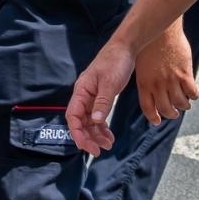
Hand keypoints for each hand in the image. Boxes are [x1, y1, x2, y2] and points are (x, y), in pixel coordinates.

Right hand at [66, 41, 137, 156]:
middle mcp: (83, 95)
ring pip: (89, 121)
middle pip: (80, 121)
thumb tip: (95, 121)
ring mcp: (91, 96)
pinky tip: (109, 135)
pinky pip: (98, 116)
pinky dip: (102, 127)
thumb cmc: (115, 62)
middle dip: (88, 137)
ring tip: (108, 145)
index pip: (72, 116)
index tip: (87, 147)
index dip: (77, 133)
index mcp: (81, 91)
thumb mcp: (110, 83)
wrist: (125, 48)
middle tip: (99, 151)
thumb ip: (102, 102)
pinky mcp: (100, 97)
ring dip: (96, 134)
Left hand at [134, 23, 198, 125]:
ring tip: (185, 105)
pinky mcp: (185, 73)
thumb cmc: (149, 45)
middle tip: (174, 114)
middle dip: (171, 114)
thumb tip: (152, 92)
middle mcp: (157, 85)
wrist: (161, 31)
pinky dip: (193, 96)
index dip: (153, 117)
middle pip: (166, 109)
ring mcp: (172, 80)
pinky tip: (193, 94)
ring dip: (183, 106)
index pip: (148, 108)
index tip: (157, 121)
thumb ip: (147, 80)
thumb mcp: (142, 66)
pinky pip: (192, 92)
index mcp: (144, 83)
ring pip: (180, 103)